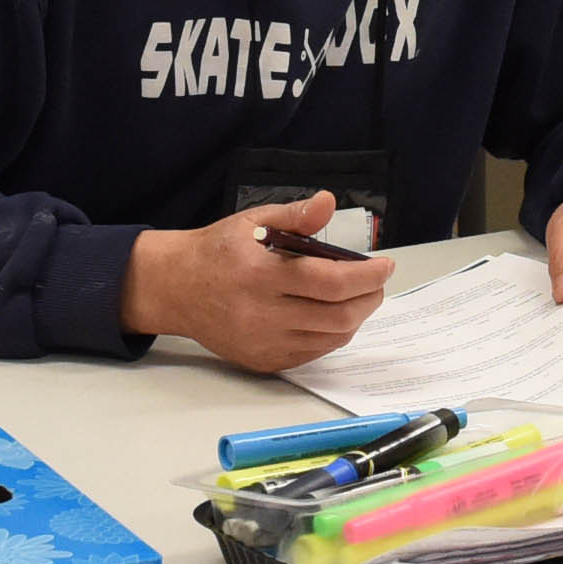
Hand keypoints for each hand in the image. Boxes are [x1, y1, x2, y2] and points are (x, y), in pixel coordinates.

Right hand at [122, 196, 391, 372]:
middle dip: (369, 298)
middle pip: (338, 316)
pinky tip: (332, 315)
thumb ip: (294, 215)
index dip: (366, 276)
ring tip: (359, 296)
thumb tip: (328, 202)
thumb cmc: (218, 251)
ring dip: (355, 317)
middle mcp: (262, 315)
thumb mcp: (252, 221)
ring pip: (331, 338)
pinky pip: (313, 353)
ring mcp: (263, 343)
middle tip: (376, 283)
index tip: (385, 266)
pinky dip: (332, 334)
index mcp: (260, 275)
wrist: (177, 289)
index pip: (330, 283)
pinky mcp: (264, 361)